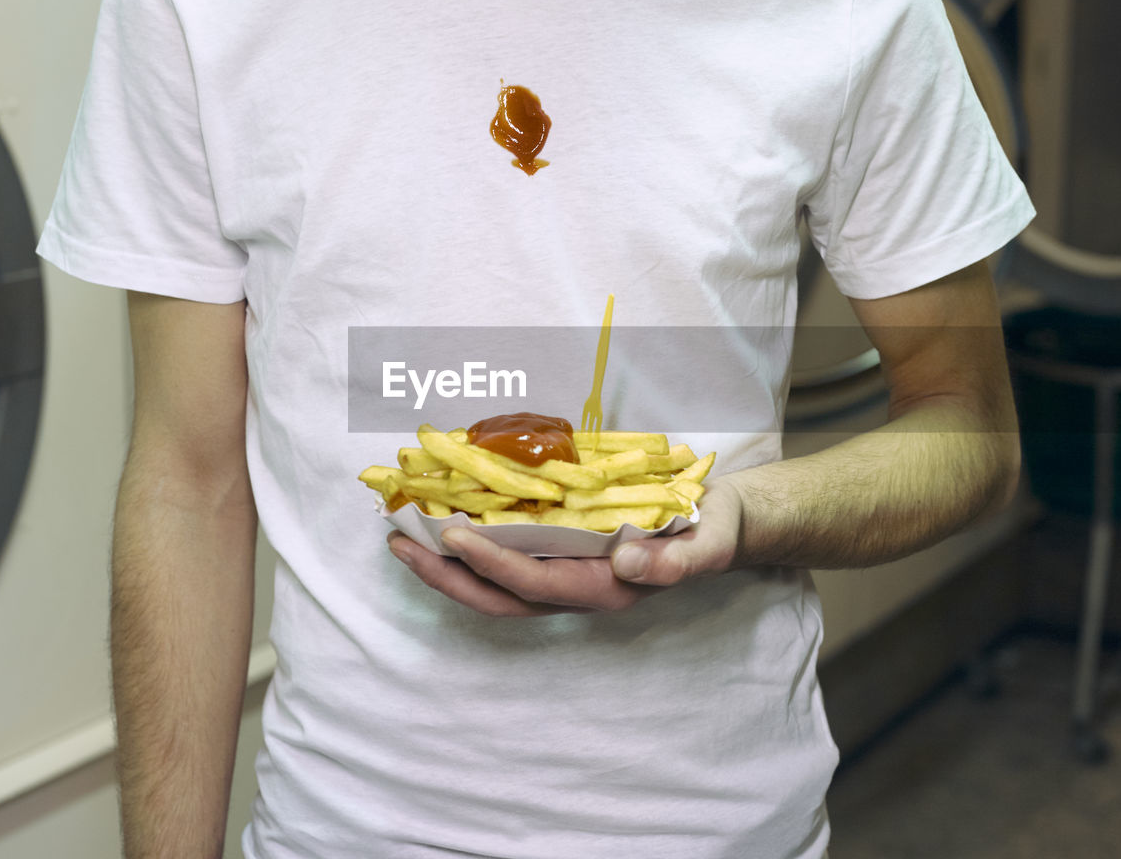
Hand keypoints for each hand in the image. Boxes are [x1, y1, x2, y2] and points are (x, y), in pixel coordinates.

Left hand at [386, 478, 744, 616]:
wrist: (721, 524)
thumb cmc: (714, 529)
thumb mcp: (709, 542)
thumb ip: (675, 562)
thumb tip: (627, 568)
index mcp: (609, 590)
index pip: (537, 584)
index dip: (493, 563)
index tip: (453, 534)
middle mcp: (579, 591)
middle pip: (499, 597)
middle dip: (447, 576)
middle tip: (399, 543)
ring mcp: (567, 578)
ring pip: (495, 586)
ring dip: (448, 567)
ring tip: (404, 536)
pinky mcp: (562, 558)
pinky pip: (507, 561)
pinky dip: (471, 548)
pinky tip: (444, 523)